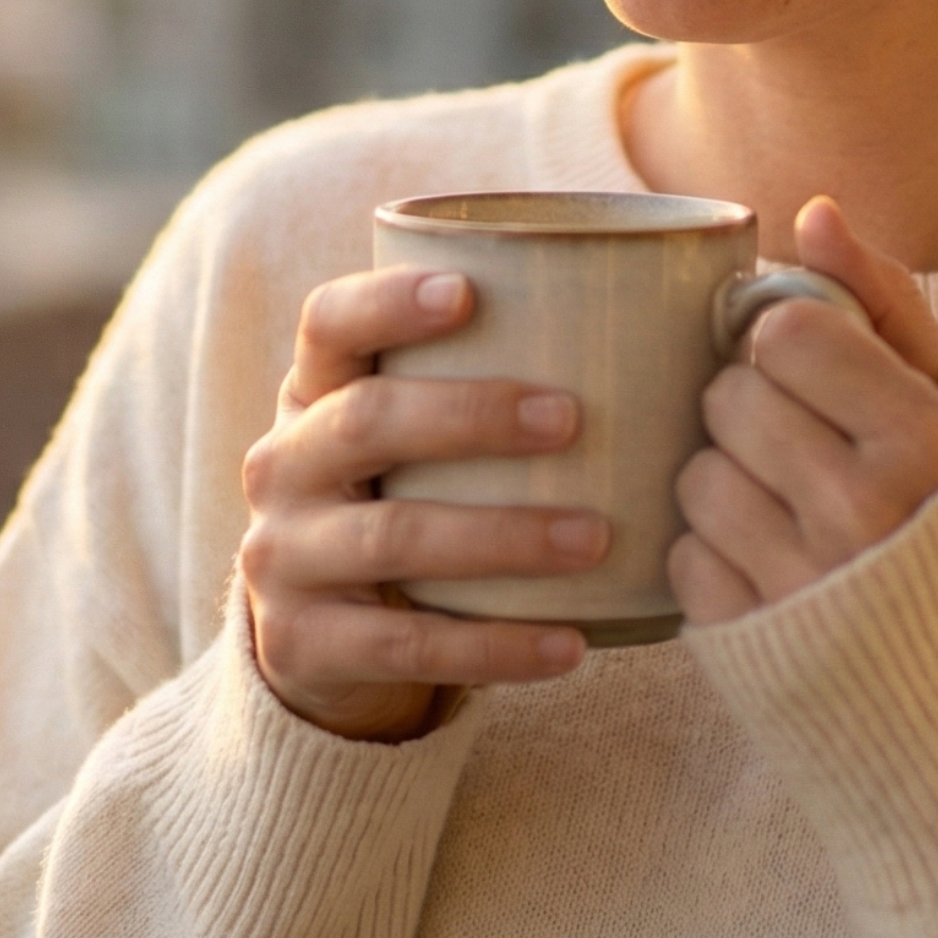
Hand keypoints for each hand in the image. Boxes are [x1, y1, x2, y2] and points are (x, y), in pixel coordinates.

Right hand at [240, 265, 608, 742]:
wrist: (312, 634)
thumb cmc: (404, 492)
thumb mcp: (406, 430)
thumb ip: (480, 374)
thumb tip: (655, 312)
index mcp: (312, 390)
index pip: (329, 323)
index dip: (387, 301)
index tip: (468, 291)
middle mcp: (281, 463)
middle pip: (366, 421)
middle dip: (472, 415)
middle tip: (570, 419)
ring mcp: (283, 557)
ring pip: (394, 538)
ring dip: (502, 536)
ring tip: (594, 537)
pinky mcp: (301, 645)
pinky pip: (408, 644)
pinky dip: (497, 646)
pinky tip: (571, 644)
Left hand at [669, 196, 937, 624]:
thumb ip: (884, 299)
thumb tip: (813, 211)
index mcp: (921, 439)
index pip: (787, 333)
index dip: (784, 343)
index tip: (810, 374)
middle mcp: (861, 511)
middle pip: (729, 398)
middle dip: (751, 410)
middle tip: (798, 445)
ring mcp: (800, 583)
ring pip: (695, 474)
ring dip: (726, 480)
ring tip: (784, 507)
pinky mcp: (749, 643)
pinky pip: (681, 555)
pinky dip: (713, 555)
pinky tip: (768, 566)